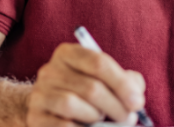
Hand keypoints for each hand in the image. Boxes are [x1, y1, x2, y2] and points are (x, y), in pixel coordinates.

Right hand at [26, 43, 145, 126]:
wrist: (52, 111)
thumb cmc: (86, 95)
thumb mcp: (106, 81)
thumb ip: (126, 82)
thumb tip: (135, 95)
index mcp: (68, 53)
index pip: (98, 62)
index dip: (122, 84)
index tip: (137, 102)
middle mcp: (50, 70)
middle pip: (90, 87)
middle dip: (115, 107)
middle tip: (128, 118)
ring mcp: (40, 94)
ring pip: (71, 104)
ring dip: (95, 117)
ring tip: (102, 121)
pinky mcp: (36, 117)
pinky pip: (62, 125)